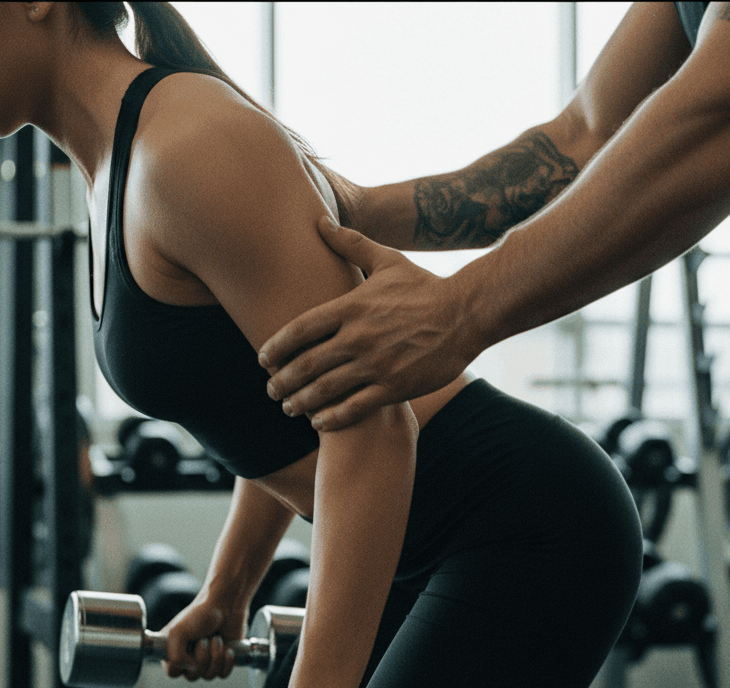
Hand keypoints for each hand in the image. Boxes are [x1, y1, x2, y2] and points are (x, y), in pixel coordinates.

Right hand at [159, 596, 244, 681]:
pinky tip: (228, 648)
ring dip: (215, 656)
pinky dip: (226, 661)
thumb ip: (175, 655)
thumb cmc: (200, 615)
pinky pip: (223, 674)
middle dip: (202, 657)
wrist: (226, 606)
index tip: (187, 647)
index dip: (181, 664)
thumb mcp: (178, 632)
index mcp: (173, 651)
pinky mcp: (222, 662)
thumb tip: (188, 669)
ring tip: (217, 639)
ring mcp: (206, 661)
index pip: (172, 672)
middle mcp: (188, 658)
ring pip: (209, 676)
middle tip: (205, 639)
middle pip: (192, 676)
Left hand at [258, 217, 471, 430]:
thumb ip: (351, 244)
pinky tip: (319, 423)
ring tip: (289, 408)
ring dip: (301, 402)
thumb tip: (320, 221)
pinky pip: (355, 408)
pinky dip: (333, 418)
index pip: (300, 329)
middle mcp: (359, 337)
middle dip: (283, 381)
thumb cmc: (425, 286)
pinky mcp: (395, 387)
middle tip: (271, 391)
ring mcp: (377, 364)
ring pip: (326, 389)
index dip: (276, 347)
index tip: (262, 360)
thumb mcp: (387, 260)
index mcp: (352, 307)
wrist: (467, 313)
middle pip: (307, 364)